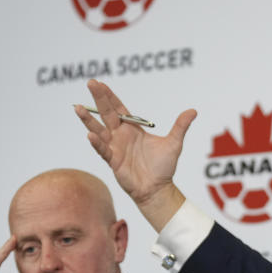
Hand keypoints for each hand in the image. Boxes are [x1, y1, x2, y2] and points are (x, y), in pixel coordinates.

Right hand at [76, 80, 193, 230]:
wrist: (159, 188)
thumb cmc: (164, 167)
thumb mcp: (174, 143)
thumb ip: (180, 126)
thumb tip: (193, 111)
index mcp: (132, 129)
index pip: (118, 108)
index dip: (109, 96)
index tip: (99, 83)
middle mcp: (120, 136)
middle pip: (106, 114)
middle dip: (98, 99)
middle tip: (90, 83)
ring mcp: (115, 148)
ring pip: (98, 131)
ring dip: (88, 120)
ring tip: (78, 108)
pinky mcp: (114, 161)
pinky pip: (103, 151)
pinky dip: (97, 143)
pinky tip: (90, 135)